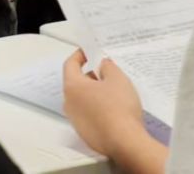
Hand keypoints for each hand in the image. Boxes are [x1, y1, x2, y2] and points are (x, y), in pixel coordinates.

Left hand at [61, 51, 165, 172]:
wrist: (124, 141)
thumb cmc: (119, 107)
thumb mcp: (117, 78)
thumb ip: (108, 66)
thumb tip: (102, 64)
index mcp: (72, 86)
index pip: (70, 64)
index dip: (80, 55)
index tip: (89, 52)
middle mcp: (69, 103)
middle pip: (75, 82)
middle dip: (89, 75)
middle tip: (105, 71)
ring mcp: (75, 120)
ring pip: (82, 99)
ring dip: (93, 92)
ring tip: (112, 90)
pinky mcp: (84, 133)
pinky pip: (88, 114)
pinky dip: (96, 108)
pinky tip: (112, 109)